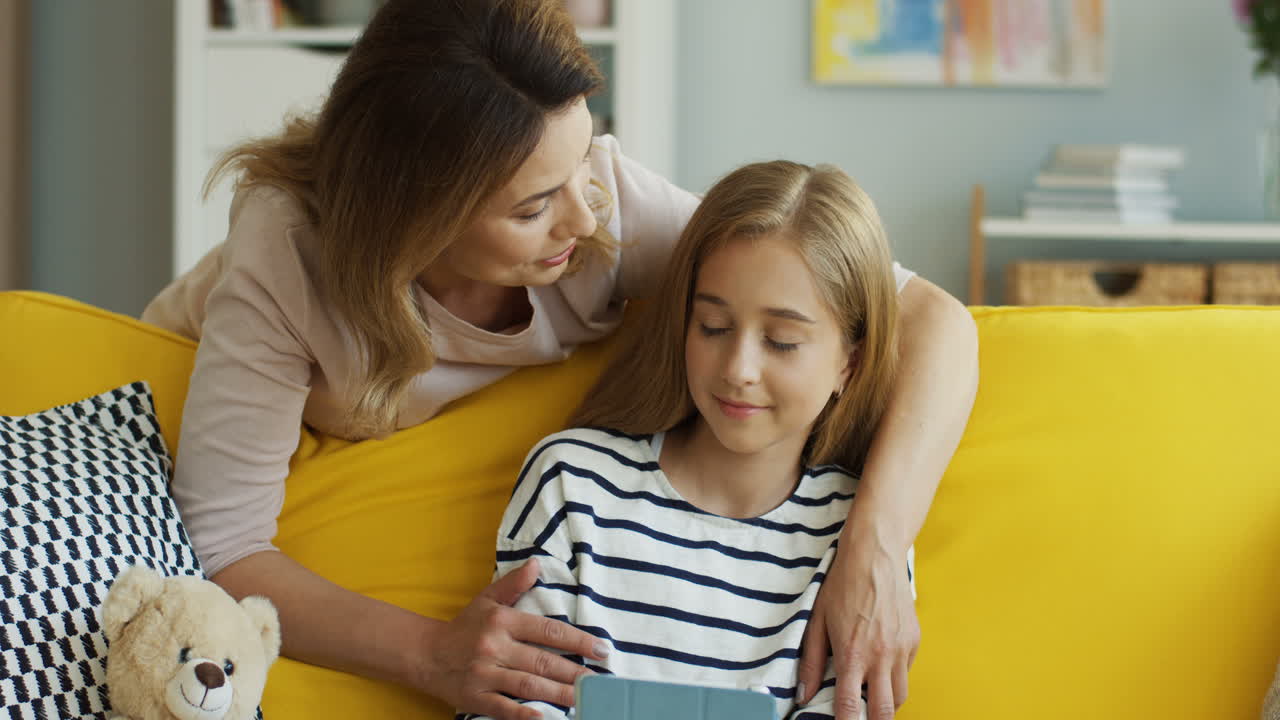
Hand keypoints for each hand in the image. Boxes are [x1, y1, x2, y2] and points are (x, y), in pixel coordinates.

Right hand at [420, 559, 608, 719]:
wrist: (425, 655)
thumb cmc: (464, 627)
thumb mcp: (487, 599)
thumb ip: (514, 584)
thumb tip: (537, 564)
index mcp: (502, 621)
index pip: (548, 631)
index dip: (578, 640)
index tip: (602, 649)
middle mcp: (494, 647)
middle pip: (542, 661)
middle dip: (574, 672)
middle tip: (600, 681)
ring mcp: (484, 674)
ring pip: (528, 685)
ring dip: (559, 693)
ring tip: (584, 699)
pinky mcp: (475, 698)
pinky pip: (504, 707)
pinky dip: (524, 714)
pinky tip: (545, 717)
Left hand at [797, 522, 919, 719]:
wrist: (874, 555)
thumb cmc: (842, 585)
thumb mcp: (817, 621)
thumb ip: (811, 661)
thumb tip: (804, 693)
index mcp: (853, 655)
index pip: (851, 707)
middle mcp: (881, 657)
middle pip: (885, 711)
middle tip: (863, 719)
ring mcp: (901, 649)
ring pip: (901, 695)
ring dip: (887, 704)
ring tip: (872, 700)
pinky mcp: (914, 640)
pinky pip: (907, 672)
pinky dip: (896, 678)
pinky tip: (881, 669)